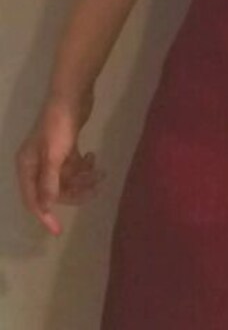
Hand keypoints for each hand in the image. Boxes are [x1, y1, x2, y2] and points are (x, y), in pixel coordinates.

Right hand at [15, 88, 104, 235]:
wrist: (73, 97)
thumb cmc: (59, 126)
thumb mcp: (54, 156)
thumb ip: (49, 183)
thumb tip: (45, 208)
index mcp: (26, 166)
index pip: (33, 200)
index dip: (45, 216)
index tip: (57, 232)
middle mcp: (36, 164)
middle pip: (54, 192)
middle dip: (75, 192)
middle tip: (94, 188)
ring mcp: (51, 157)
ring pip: (68, 180)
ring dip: (84, 179)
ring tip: (100, 171)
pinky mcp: (66, 149)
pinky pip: (76, 168)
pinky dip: (86, 167)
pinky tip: (95, 158)